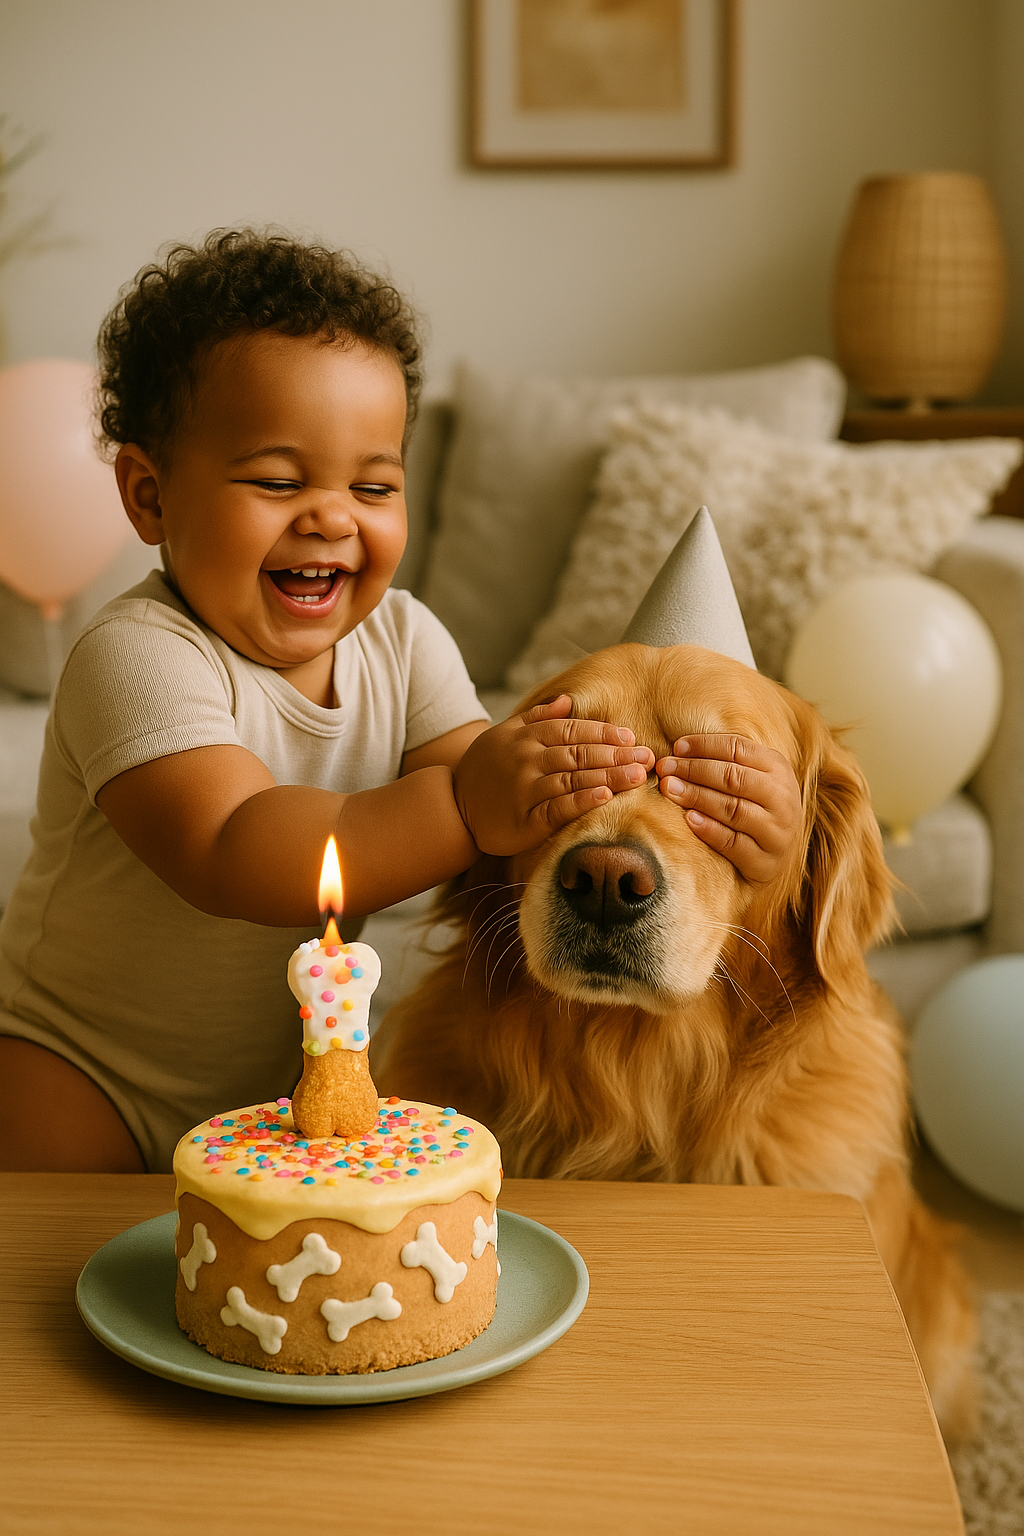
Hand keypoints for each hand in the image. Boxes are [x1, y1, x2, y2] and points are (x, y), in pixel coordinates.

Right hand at [454, 695, 653, 855]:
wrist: (451, 807)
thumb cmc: (484, 769)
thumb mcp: (504, 734)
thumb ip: (537, 718)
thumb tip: (567, 699)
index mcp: (525, 736)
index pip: (571, 729)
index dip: (603, 733)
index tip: (630, 737)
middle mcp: (526, 759)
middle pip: (579, 753)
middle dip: (616, 755)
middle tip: (647, 757)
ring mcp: (525, 790)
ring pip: (573, 779)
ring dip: (609, 776)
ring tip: (638, 776)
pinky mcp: (524, 821)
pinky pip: (558, 809)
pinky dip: (582, 801)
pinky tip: (605, 797)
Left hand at [655, 734, 801, 884]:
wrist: (781, 855)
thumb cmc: (759, 806)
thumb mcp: (755, 777)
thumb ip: (727, 761)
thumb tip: (681, 749)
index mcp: (778, 769)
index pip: (739, 749)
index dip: (705, 745)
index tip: (676, 747)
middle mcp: (782, 798)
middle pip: (734, 777)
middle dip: (694, 769)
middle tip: (665, 768)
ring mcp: (776, 831)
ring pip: (733, 809)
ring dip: (697, 796)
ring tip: (670, 789)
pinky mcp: (765, 861)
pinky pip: (734, 843)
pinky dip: (709, 830)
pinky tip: (688, 819)